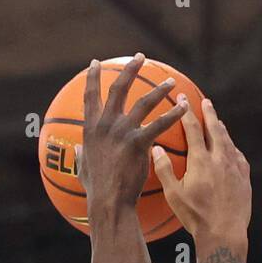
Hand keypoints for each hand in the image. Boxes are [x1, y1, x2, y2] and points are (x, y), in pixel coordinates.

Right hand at [79, 54, 186, 217]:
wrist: (108, 205)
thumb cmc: (97, 193)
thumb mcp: (82, 171)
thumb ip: (81, 157)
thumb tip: (76, 150)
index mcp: (90, 130)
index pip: (90, 97)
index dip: (93, 78)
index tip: (96, 64)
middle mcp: (105, 125)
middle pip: (118, 89)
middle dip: (129, 69)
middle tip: (139, 57)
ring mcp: (121, 132)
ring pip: (143, 101)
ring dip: (159, 89)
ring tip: (171, 82)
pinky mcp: (137, 142)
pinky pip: (159, 123)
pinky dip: (173, 114)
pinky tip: (185, 107)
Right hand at [152, 99, 249, 246]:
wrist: (224, 233)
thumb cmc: (196, 217)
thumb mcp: (174, 196)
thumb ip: (164, 170)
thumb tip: (156, 148)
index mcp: (200, 161)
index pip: (193, 129)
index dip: (187, 112)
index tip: (184, 99)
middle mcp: (220, 158)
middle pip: (215, 128)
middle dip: (209, 113)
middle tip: (206, 102)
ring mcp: (235, 167)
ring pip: (228, 140)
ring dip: (222, 129)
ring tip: (218, 122)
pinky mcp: (244, 177)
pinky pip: (239, 156)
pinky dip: (232, 147)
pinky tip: (231, 149)